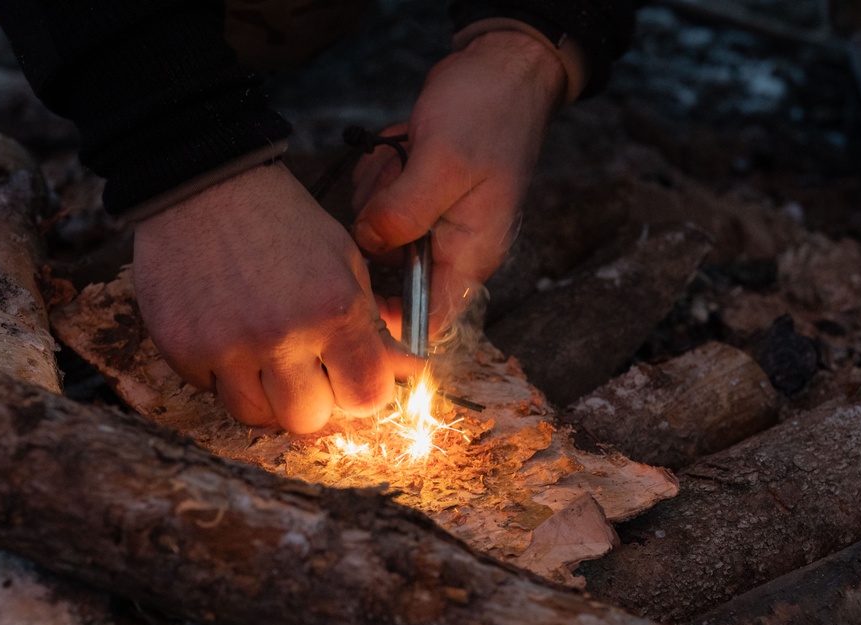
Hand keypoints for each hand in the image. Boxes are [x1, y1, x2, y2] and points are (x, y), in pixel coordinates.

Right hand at [133, 162, 418, 432]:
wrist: (204, 185)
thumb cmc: (283, 223)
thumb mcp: (344, 261)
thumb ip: (374, 325)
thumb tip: (407, 370)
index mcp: (334, 310)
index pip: (366, 398)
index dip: (360, 394)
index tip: (349, 380)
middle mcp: (282, 334)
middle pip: (308, 420)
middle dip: (311, 401)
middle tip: (303, 369)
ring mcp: (227, 345)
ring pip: (255, 415)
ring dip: (264, 394)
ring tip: (263, 353)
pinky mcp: (182, 348)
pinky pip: (210, 391)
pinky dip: (221, 375)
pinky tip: (226, 334)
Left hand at [351, 30, 565, 332]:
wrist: (500, 68)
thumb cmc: (487, 113)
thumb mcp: (444, 162)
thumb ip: (404, 213)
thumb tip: (369, 245)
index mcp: (472, 253)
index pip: (432, 319)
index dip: (393, 319)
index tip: (359, 289)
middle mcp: (452, 245)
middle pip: (391, 268)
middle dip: (380, 226)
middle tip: (397, 178)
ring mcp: (432, 220)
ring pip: (377, 231)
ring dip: (378, 192)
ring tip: (403, 156)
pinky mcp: (415, 196)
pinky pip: (377, 201)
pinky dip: (378, 174)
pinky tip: (398, 148)